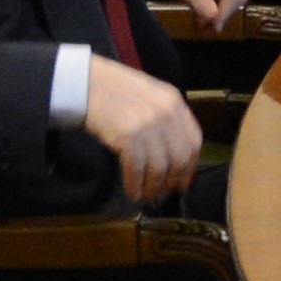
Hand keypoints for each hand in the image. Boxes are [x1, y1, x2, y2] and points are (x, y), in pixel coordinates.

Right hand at [82, 57, 203, 202]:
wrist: (86, 84)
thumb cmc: (115, 92)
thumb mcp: (151, 98)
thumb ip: (165, 119)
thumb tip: (173, 155)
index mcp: (175, 102)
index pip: (194, 141)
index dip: (190, 166)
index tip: (183, 183)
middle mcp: (167, 113)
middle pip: (180, 158)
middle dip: (172, 181)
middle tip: (162, 194)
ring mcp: (148, 124)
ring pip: (159, 167)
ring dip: (153, 187)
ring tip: (145, 196)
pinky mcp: (128, 135)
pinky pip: (137, 168)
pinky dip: (135, 184)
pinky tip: (132, 192)